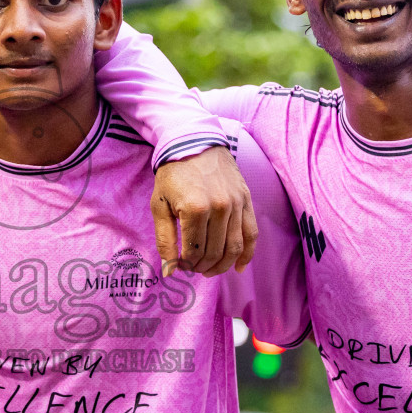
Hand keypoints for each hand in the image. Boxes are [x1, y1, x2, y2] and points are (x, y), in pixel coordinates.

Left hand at [150, 147, 257, 276]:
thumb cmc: (173, 174)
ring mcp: (236, 204)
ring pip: (234, 247)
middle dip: (202, 266)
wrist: (194, 142)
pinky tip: (238, 267)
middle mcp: (220, 208)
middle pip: (214, 252)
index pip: (193, 251)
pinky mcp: (246, 200)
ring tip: (210, 270)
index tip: (180, 266)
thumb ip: (164, 239)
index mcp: (195, 209)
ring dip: (222, 265)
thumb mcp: (159, 205)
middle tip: (193, 268)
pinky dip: (247, 254)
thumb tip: (169, 270)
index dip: (186, 264)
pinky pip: (251, 233)